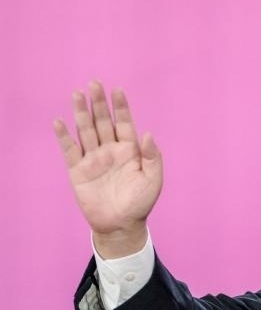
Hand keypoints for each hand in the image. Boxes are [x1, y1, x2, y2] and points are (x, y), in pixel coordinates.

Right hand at [54, 81, 161, 256]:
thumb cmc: (140, 203)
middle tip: (94, 84)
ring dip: (81, 113)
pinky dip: (64, 136)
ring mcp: (93, 159)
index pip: (124, 123)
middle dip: (98, 103)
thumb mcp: (153, 179)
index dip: (121, 107)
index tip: (117, 90)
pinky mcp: (78, 170)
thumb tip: (148, 133)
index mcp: (129, 150)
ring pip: (85, 131)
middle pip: (102, 122)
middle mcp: (110, 150)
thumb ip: (153, 157)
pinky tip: (59, 122)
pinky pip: (70, 150)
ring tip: (77, 94)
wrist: (121, 226)